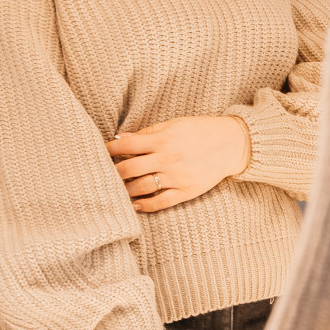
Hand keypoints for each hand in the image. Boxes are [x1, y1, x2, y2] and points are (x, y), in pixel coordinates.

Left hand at [106, 116, 250, 212]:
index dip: (108, 149)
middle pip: (129, 169)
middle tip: (103, 175)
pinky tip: (135, 205)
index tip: (98, 152)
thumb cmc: (200, 131)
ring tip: (116, 190)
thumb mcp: (174, 124)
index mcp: (163, 139)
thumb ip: (148, 132)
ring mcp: (176, 177)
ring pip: (141, 188)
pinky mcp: (186, 191)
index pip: (127, 145)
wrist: (230, 144)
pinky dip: (144, 206)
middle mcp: (167, 159)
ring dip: (125, 190)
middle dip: (113, 172)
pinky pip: (160, 202)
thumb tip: (120, 138)